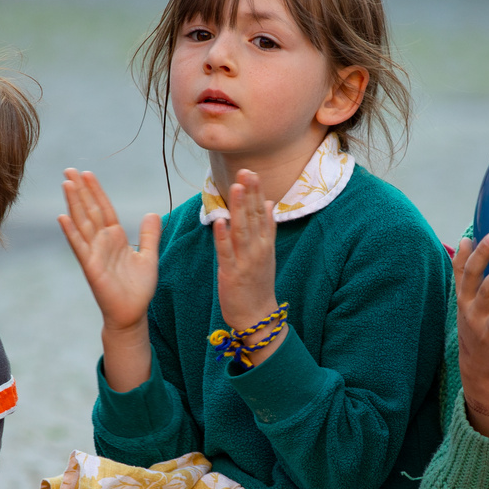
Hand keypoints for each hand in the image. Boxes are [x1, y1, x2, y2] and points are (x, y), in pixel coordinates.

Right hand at [58, 169, 160, 332]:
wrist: (132, 313)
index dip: (96, 191)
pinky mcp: (91, 267)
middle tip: (69, 169)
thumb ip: (149, 235)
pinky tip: (62, 217)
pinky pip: (79, 246)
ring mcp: (94, 253)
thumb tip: (151, 213)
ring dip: (74, 203)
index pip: (105, 208)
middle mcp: (102, 242)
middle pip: (90, 210)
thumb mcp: (149, 256)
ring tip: (66, 183)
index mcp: (115, 237)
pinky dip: (71, 232)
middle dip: (81, 190)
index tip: (87, 173)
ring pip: (82, 222)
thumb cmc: (138, 288)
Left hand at [211, 170, 286, 366]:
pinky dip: (223, 237)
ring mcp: (246, 262)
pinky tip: (220, 221)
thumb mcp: (267, 253)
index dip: (256, 192)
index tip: (251, 172)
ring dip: (240, 209)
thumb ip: (267, 228)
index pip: (261, 213)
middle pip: (253, 218)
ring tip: (237, 188)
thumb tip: (268, 203)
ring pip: (242, 231)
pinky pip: (226, 253)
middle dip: (249, 194)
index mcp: (265, 244)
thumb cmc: (259, 284)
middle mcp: (258, 250)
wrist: (257, 317)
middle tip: (246, 172)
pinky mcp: (232, 274)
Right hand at [454, 233, 488, 436]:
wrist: (476, 368)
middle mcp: (473, 315)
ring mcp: (487, 334)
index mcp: (465, 299)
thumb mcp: (463, 298)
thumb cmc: (473, 324)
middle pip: (485, 292)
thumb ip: (462, 270)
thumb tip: (465, 239)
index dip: (479, 255)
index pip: (469, 274)